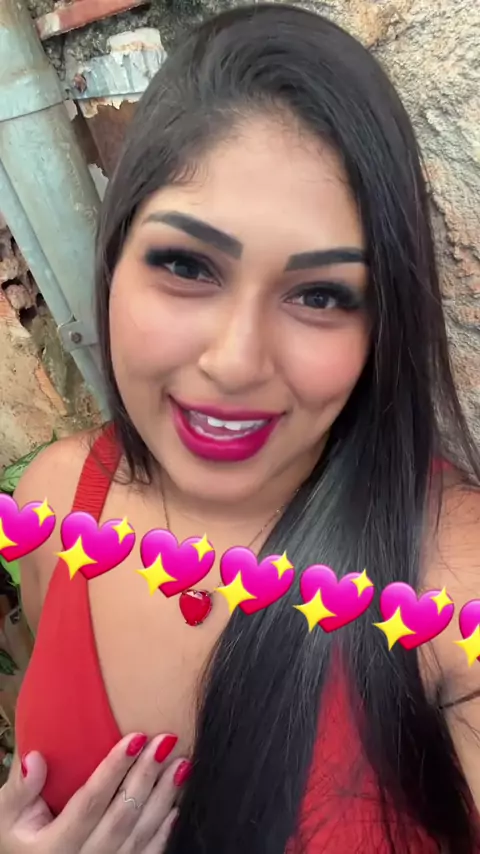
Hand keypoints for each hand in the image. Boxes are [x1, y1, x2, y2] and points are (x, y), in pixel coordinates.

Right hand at [0, 732, 188, 852]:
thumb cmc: (18, 841)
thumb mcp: (5, 819)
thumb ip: (20, 790)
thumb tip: (37, 757)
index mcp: (52, 849)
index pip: (89, 804)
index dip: (113, 770)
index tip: (135, 737)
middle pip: (121, 817)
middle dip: (146, 777)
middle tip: (165, 741)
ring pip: (139, 836)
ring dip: (163, 799)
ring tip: (180, 764)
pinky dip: (164, 833)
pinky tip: (176, 806)